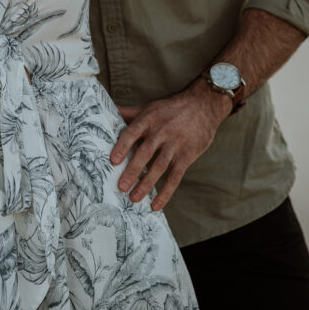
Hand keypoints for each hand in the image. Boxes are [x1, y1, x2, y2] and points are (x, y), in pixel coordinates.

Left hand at [110, 80, 231, 210]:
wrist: (203, 104)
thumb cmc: (170, 108)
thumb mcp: (149, 107)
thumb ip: (129, 113)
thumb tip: (105, 110)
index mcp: (148, 119)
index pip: (133, 132)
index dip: (123, 146)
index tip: (113, 161)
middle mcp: (161, 131)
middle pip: (145, 152)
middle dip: (133, 170)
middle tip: (121, 187)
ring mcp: (175, 144)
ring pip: (160, 166)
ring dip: (146, 184)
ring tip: (134, 198)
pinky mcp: (187, 155)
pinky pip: (175, 176)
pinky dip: (166, 192)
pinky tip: (156, 204)